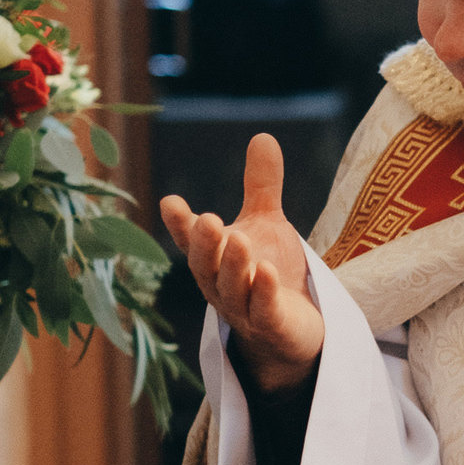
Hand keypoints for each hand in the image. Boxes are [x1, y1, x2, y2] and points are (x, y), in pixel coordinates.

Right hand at [159, 133, 324, 392]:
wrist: (291, 329)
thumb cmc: (269, 273)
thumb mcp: (266, 224)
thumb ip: (261, 185)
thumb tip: (263, 135)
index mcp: (214, 258)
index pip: (192, 240)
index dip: (181, 224)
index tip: (171, 203)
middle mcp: (220, 284)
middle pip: (207, 266)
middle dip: (205, 244)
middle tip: (207, 220)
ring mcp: (243, 309)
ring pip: (233, 289)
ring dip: (234, 266)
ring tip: (239, 240)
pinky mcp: (270, 327)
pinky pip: (263, 311)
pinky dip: (263, 293)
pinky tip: (266, 272)